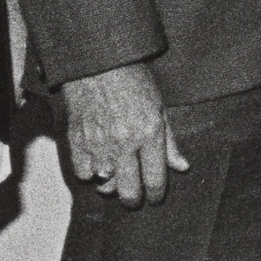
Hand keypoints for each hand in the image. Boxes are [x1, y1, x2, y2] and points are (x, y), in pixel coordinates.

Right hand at [61, 62, 187, 207]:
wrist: (96, 61)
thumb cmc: (131, 79)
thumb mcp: (159, 106)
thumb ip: (170, 141)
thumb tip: (182, 167)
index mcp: (149, 133)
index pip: (155, 180)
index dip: (156, 195)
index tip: (155, 197)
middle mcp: (124, 143)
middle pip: (129, 191)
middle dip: (134, 200)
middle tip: (134, 197)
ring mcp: (98, 143)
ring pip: (104, 185)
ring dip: (110, 186)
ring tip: (114, 178)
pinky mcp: (77, 140)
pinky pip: (83, 173)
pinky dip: (89, 173)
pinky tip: (95, 163)